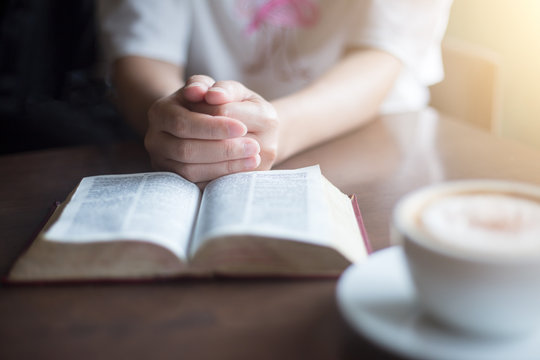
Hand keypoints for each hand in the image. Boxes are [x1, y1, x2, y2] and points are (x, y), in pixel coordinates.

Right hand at [145, 75, 261, 182]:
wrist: (204, 123)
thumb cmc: (214, 103)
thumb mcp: (219, 89)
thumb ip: (219, 88)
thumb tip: (213, 94)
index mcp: (160, 111)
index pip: (184, 123)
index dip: (213, 127)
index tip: (242, 128)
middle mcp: (154, 139)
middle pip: (185, 150)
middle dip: (222, 149)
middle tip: (253, 147)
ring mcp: (162, 162)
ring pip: (189, 171)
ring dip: (224, 166)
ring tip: (253, 158)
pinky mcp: (175, 180)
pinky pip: (196, 185)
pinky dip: (220, 178)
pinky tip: (244, 169)